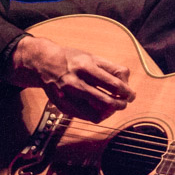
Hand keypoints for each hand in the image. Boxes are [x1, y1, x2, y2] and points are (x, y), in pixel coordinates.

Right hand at [11, 34, 135, 121]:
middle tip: (124, 103)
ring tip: (113, 107)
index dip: (126, 92)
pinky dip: (97, 115)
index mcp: (85, 67)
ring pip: (96, 114)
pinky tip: (100, 109)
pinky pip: (86, 117)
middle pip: (106, 102)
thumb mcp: (92, 57)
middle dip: (120, 104)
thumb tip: (126, 82)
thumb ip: (111, 68)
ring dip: (109, 112)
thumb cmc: (72, 60)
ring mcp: (68, 97)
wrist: (43, 63)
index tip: (130, 95)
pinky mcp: (63, 106)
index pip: (113, 85)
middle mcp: (75, 83)